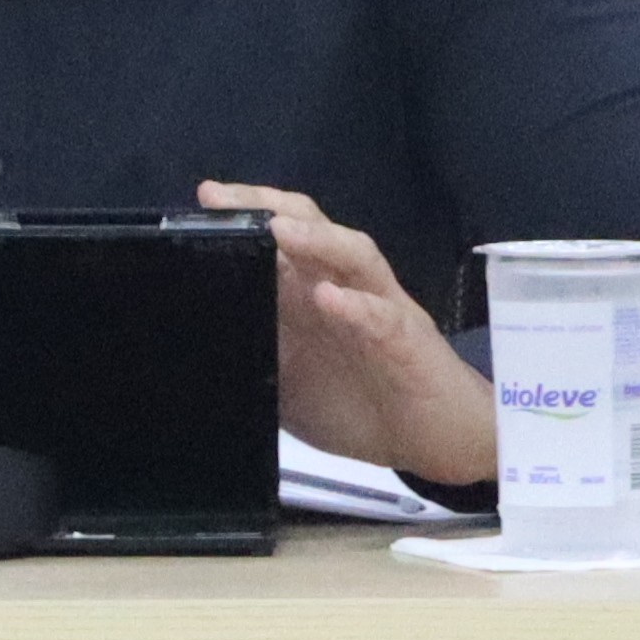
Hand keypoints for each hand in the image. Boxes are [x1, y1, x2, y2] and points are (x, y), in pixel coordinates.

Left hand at [197, 182, 499, 484]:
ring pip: (353, 256)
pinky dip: (357, 307)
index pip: (277, 241)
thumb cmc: (364, 405)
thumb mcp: (290, 384)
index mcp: (312, 296)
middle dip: (267, 207)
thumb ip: (255, 354)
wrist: (438, 441)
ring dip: (316, 239)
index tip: (203, 203)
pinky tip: (331, 299)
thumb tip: (201, 342)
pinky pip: (384, 317)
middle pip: (311, 228)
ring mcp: (380, 309)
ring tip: (278, 228)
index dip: (242, 218)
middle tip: (219, 198)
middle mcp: (345, 289)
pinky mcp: (408, 342)